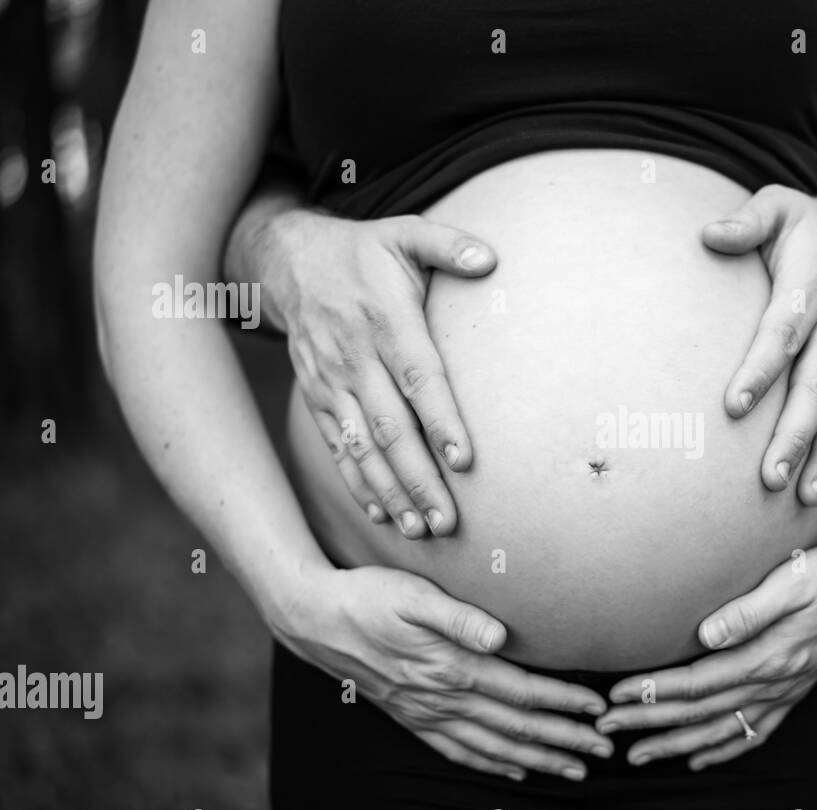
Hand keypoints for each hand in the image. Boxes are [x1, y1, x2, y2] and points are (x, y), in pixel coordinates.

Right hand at [261, 208, 497, 537]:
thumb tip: (489, 258)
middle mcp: (354, 357)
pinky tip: (383, 513)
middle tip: (447, 521)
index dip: (441, 420)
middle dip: (419, 478)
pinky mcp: (319, 399)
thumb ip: (447, 243)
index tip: (465, 461)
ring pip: (363, 447)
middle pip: (391, 427)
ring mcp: (332, 383)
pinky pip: (340, 448)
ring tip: (420, 530)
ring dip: (392, 491)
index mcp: (384, 319)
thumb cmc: (363, 252)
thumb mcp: (404, 233)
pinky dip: (359, 484)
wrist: (288, 261)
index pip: (418, 377)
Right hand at [270, 564, 612, 781]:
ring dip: (537, 760)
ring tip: (573, 770)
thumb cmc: (370, 596)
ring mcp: (426, 713)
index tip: (597, 710)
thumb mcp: (414, 595)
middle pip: (515, 727)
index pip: (521, 692)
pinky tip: (513, 771)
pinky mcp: (412, 718)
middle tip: (604, 750)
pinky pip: (458, 751)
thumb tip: (502, 635)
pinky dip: (491, 765)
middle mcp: (442, 698)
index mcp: (451, 666)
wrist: (316, 618)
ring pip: (493, 747)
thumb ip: (460, 617)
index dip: (563, 702)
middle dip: (564, 740)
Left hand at [597, 545, 816, 770]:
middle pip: (702, 711)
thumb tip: (705, 635)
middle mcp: (774, 682)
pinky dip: (723, 750)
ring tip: (638, 756)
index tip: (619, 695)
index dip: (657, 691)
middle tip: (607, 730)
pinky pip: (754, 734)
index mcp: (769, 655)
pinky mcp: (791, 694)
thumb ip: (748, 610)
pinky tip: (697, 760)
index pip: (700, 681)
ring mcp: (783, 693)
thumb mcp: (791, 581)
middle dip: (651, 723)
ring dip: (677, 746)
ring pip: (722, 730)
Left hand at [703, 183, 816, 504]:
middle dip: (795, 434)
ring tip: (804, 496)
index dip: (760, 369)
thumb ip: (747, 221)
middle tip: (769, 477)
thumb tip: (709, 235)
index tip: (734, 406)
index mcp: (814, 284)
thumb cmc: (815, 226)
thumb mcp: (781, 206)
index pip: (783, 332)